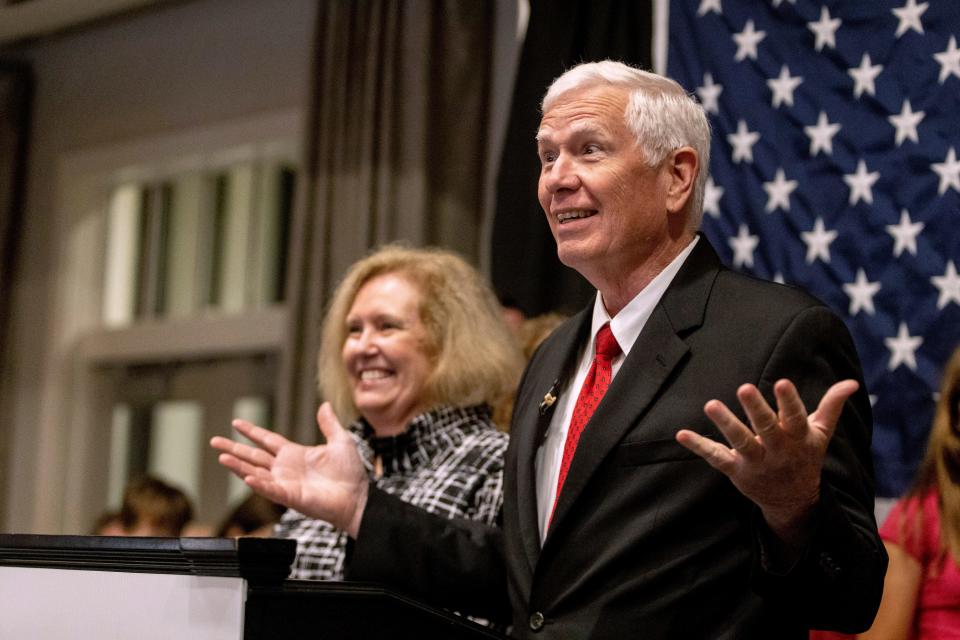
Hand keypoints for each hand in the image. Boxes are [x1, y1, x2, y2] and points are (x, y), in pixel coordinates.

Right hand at [210, 402, 368, 536]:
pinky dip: (258, 483)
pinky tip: (246, 476)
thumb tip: (325, 405)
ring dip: (238, 466)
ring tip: (221, 457)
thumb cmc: (350, 473)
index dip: (252, 432)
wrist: (357, 497)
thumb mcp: (340, 441)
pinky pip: (270, 489)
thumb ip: (329, 424)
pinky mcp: (290, 496)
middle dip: (234, 448)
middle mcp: (286, 469)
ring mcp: (285, 483)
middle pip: (254, 456)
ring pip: (256, 472)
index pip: (267, 440)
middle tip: (214, 441)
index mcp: (295, 454)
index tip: (236, 423)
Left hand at [675, 378, 857, 546]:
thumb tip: (851, 383)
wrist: (793, 501)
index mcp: (798, 437)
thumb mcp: (821, 434)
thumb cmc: (805, 457)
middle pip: (765, 427)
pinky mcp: (736, 470)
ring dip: (725, 423)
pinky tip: (681, 434)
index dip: (789, 401)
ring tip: (710, 405)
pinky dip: (698, 446)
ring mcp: (755, 461)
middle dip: (755, 408)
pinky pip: (716, 457)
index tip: (781, 383)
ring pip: (739, 441)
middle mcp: (777, 449)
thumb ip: (832, 406)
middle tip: (743, 388)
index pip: (795, 416)